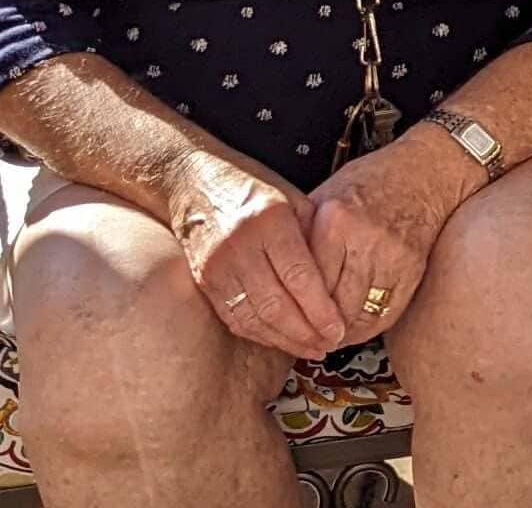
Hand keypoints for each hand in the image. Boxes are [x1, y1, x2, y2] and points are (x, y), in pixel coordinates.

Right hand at [167, 149, 351, 359]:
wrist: (194, 182)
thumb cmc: (252, 187)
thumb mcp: (292, 197)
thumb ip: (313, 236)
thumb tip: (336, 281)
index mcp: (269, 219)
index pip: (298, 275)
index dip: (320, 308)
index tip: (338, 327)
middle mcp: (240, 246)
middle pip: (275, 304)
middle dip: (305, 332)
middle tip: (329, 345)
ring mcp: (217, 267)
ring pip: (254, 318)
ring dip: (285, 341)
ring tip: (311, 349)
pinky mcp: (204, 283)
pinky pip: (235, 319)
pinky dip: (260, 335)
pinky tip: (281, 340)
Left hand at [305, 129, 485, 342]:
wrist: (424, 172)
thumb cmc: (372, 181)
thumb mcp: (328, 195)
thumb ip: (304, 232)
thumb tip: (274, 270)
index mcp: (335, 221)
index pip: (307, 282)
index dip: (295, 307)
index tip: (286, 321)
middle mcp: (364, 239)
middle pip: (332, 304)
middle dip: (317, 327)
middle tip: (306, 338)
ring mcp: (391, 256)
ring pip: (358, 315)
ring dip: (342, 333)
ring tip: (328, 337)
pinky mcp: (412, 269)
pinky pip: (386, 314)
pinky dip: (368, 328)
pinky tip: (356, 328)